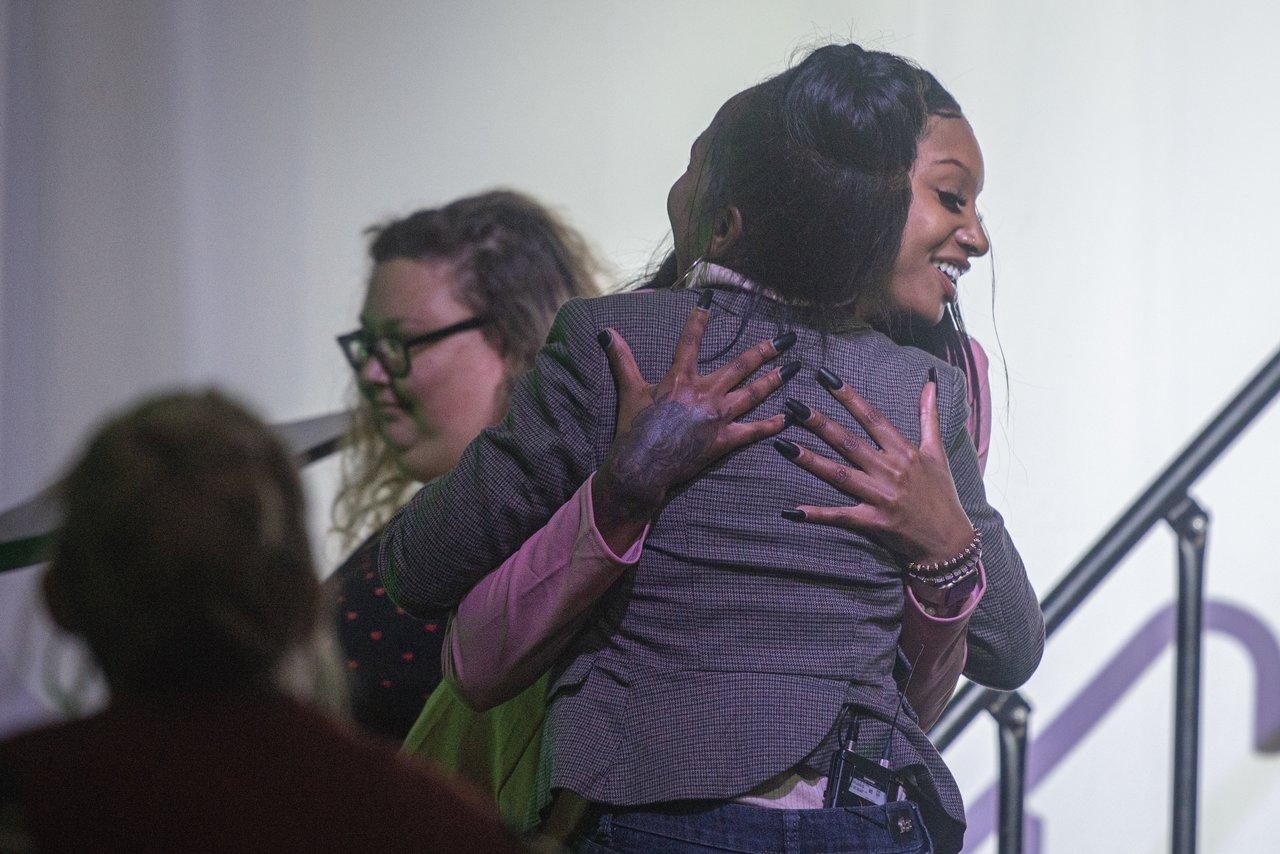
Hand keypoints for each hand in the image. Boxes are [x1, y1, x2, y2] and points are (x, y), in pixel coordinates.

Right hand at [592, 291, 798, 541]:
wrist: (641, 466)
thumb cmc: (634, 429)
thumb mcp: (629, 390)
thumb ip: (622, 359)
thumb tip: (605, 332)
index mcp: (681, 378)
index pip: (691, 340)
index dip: (699, 319)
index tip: (710, 301)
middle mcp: (705, 393)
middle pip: (741, 365)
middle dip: (765, 351)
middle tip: (786, 340)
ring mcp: (718, 417)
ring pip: (753, 393)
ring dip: (774, 380)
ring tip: (792, 369)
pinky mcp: (724, 440)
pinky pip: (753, 431)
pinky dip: (771, 424)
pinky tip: (787, 418)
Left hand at [775, 366, 972, 564]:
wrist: (950, 540)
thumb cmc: (942, 494)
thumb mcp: (936, 452)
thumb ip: (928, 416)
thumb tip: (931, 383)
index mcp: (904, 451)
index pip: (871, 417)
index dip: (848, 397)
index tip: (825, 378)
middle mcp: (891, 471)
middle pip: (849, 442)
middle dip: (820, 423)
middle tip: (792, 407)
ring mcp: (881, 497)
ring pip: (840, 475)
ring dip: (811, 460)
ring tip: (783, 445)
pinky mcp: (874, 522)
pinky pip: (842, 516)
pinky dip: (818, 514)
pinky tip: (793, 510)